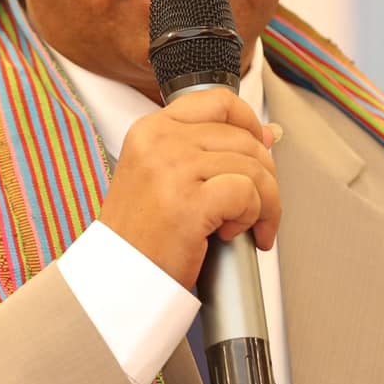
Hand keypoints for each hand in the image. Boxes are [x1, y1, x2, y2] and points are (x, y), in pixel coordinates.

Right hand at [97, 90, 283, 287]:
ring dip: (264, 204)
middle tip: (258, 208)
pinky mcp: (188, 202)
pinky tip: (230, 234)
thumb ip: (211, 152)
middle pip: (244, 139)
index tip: (258, 154)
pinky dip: (252, 218)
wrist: (117, 281)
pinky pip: (247, 194)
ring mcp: (172, 169)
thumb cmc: (143, 237)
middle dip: (266, 177)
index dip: (249, 125)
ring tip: (248, 227)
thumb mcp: (168, 180)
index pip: (219, 102)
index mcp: (152, 130)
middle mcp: (159, 141)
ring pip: (253, 167)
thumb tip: (266, 134)